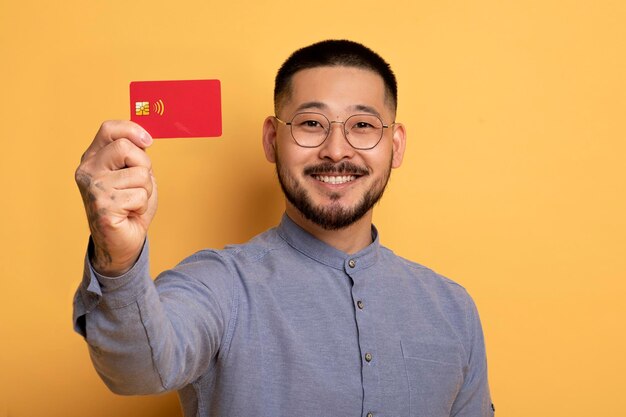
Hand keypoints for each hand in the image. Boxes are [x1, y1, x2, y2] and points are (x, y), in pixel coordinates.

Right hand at [75, 121, 156, 275]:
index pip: (109, 129)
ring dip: (145, 189)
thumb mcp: (135, 173)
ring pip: (138, 173)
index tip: (148, 141)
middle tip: (140, 183)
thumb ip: (135, 154)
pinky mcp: (103, 206)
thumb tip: (144, 138)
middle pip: (125, 147)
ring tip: (134, 201)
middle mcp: (87, 170)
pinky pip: (139, 195)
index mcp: (93, 158)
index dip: (132, 130)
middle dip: (144, 165)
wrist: (123, 240)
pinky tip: (130, 213)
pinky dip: (142, 205)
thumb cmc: (131, 205)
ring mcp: (93, 188)